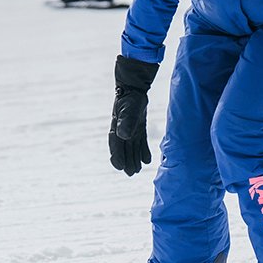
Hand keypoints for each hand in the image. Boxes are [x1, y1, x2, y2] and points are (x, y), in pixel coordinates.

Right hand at [109, 56, 158, 174]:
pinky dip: (142, 151)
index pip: (115, 145)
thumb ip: (126, 123)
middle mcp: (122, 131)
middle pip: (124, 149)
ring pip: (131, 147)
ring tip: (137, 170)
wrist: (134, 89)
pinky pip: (140, 142)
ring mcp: (130, 129)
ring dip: (134, 158)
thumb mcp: (129, 110)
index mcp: (116, 128)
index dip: (117, 156)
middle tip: (131, 173)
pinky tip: (147, 160)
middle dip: (126, 161)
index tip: (119, 167)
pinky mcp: (138, 127)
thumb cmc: (130, 99)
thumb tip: (123, 137)